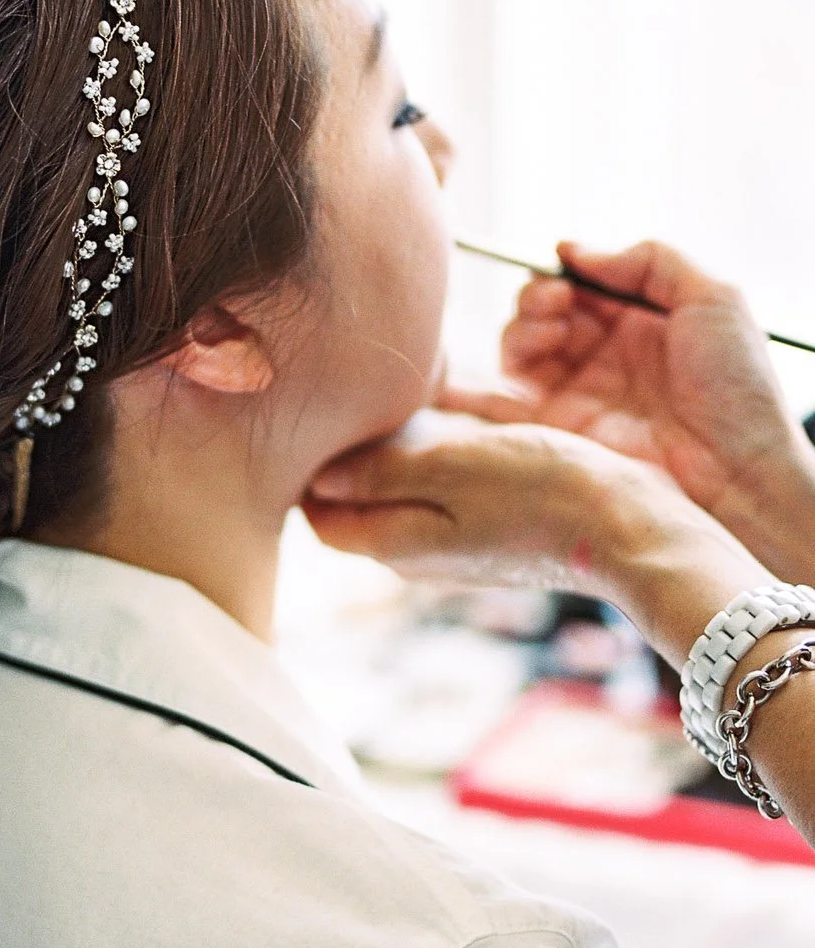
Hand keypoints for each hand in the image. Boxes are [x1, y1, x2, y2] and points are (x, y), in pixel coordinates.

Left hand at [303, 410, 764, 669]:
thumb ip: (379, 473)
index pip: (319, 513)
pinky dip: (437, 454)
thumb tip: (316, 476)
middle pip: (356, 502)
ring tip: (407, 396)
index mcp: (396, 544)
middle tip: (361, 394)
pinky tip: (458, 418)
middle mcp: (419, 554)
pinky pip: (445, 489)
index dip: (311, 465)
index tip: (325, 413)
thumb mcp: (453, 469)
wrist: (636, 531)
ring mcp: (459, 545)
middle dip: (349, 453)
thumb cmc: (544, 493)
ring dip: (396, 447)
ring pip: (402, 491)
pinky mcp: (494, 530)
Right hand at [440, 240, 814, 579]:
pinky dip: (475, 387)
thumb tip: (571, 251)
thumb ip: (649, 259)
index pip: (581, 282)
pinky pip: (503, 402)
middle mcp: (603, 353)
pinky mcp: (557, 431)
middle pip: (541, 310)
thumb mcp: (714, 297)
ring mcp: (577, 391)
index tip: (565, 271)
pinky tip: (480, 371)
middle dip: (537, 297)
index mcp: (638, 319)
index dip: (565, 272)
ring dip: (520, 328)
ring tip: (548, 333)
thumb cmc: (738, 388)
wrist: (737, 472)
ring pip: (518, 346)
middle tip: (556, 305)